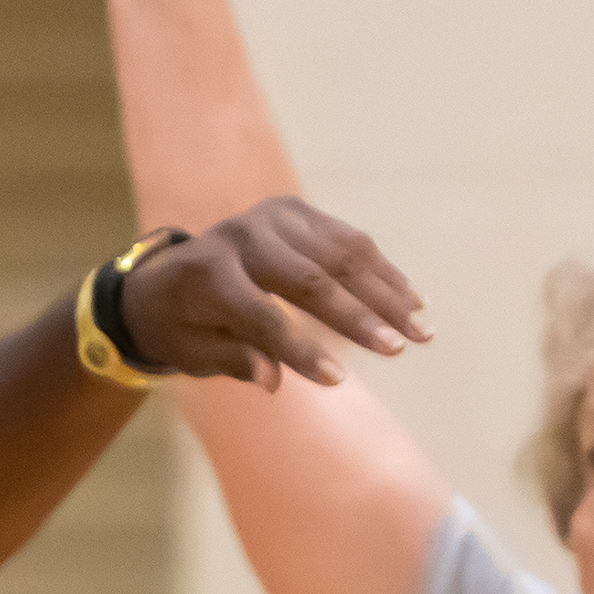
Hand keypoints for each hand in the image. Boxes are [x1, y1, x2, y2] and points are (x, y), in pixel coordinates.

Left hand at [120, 195, 429, 388]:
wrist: (172, 272)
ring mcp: (273, 218)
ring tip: (420, 330)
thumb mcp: (192, 352)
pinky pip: (347, 240)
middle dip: (358, 316)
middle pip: (309, 279)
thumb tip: (272, 381)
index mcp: (209, 275)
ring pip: (340, 254)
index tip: (338, 380)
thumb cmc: (184, 325)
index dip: (300, 349)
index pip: (261, 316)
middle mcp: (242, 237)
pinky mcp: (296, 212)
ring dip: (385, 293)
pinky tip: (412, 300)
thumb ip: (232, 360)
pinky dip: (382, 271)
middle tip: (399, 348)